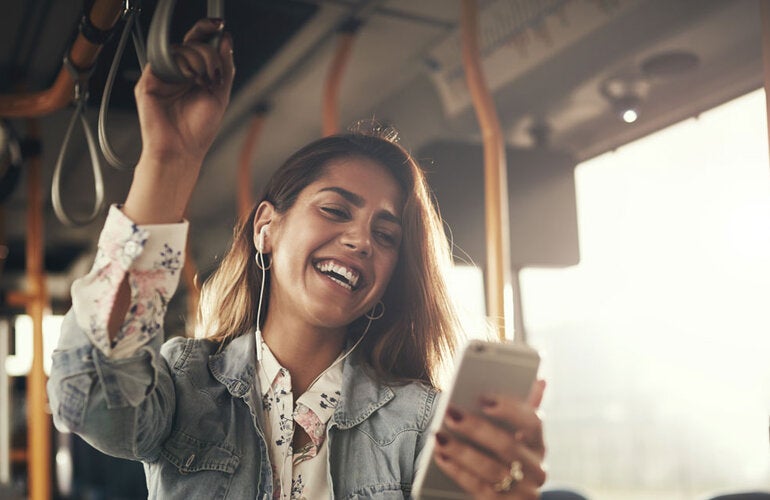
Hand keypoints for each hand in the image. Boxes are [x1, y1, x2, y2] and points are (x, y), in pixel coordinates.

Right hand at [125, 18, 234, 223]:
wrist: (183, 150)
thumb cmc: (199, 129)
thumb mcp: (221, 94)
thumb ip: (225, 66)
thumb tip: (226, 39)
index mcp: (192, 73)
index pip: (198, 43)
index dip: (207, 30)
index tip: (220, 24)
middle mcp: (176, 72)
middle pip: (191, 42)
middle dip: (208, 52)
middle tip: (214, 73)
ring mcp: (162, 75)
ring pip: (181, 48)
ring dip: (199, 60)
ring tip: (204, 82)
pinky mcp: (149, 81)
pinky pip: (166, 60)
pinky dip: (184, 66)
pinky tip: (191, 80)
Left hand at [433, 380, 546, 498]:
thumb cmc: (502, 457)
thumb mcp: (514, 436)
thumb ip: (519, 409)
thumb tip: (539, 380)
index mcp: (538, 445)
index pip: (532, 422)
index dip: (509, 409)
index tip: (482, 398)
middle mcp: (536, 470)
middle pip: (507, 446)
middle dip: (476, 428)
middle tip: (450, 414)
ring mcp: (523, 493)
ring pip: (491, 469)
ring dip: (462, 451)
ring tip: (439, 436)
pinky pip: (479, 488)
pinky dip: (457, 471)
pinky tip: (441, 456)